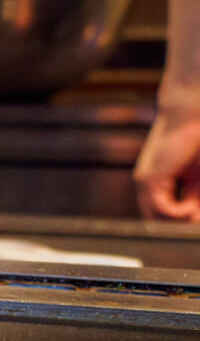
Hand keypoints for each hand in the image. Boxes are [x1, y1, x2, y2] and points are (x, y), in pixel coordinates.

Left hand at [134, 99, 199, 220]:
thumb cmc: (197, 140)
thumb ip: (194, 197)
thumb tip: (193, 219)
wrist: (191, 113)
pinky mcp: (149, 178)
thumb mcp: (197, 178)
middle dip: (179, 227)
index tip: (192, 223)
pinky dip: (178, 213)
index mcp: (159, 184)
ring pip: (156, 219)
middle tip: (194, 221)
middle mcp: (148, 185)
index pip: (162, 215)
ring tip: (196, 213)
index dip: (179, 223)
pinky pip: (161, 208)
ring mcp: (146, 182)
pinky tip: (192, 207)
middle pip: (157, 221)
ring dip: (181, 223)